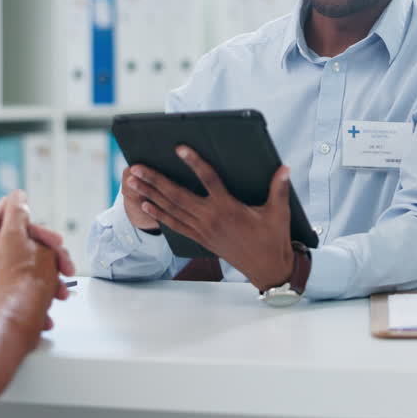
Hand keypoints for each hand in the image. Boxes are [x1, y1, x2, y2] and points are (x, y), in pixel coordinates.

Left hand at [0, 196, 63, 343]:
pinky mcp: (3, 304)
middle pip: (40, 259)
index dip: (46, 238)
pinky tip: (45, 318)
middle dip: (57, 265)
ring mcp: (5, 284)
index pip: (29, 236)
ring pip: (38, 283)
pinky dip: (39, 311)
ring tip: (60, 297)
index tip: (57, 244)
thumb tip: (9, 200)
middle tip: (66, 274)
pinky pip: (28, 306)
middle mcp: (4, 262)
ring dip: (52, 289)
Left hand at [127, 147, 294, 290]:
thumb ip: (279, 188)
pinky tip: (145, 204)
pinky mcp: (200, 238)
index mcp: (229, 208)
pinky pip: (175, 225)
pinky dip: (158, 214)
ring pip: (171, 209)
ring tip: (132, 182)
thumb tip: (284, 168)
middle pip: (177, 195)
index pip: (209, 180)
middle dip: (155, 180)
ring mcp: (203, 229)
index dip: (194, 163)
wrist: (267, 268)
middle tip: (136, 167)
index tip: (180, 149)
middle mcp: (211, 218)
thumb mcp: (279, 213)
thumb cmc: (273, 239)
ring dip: (150, 194)